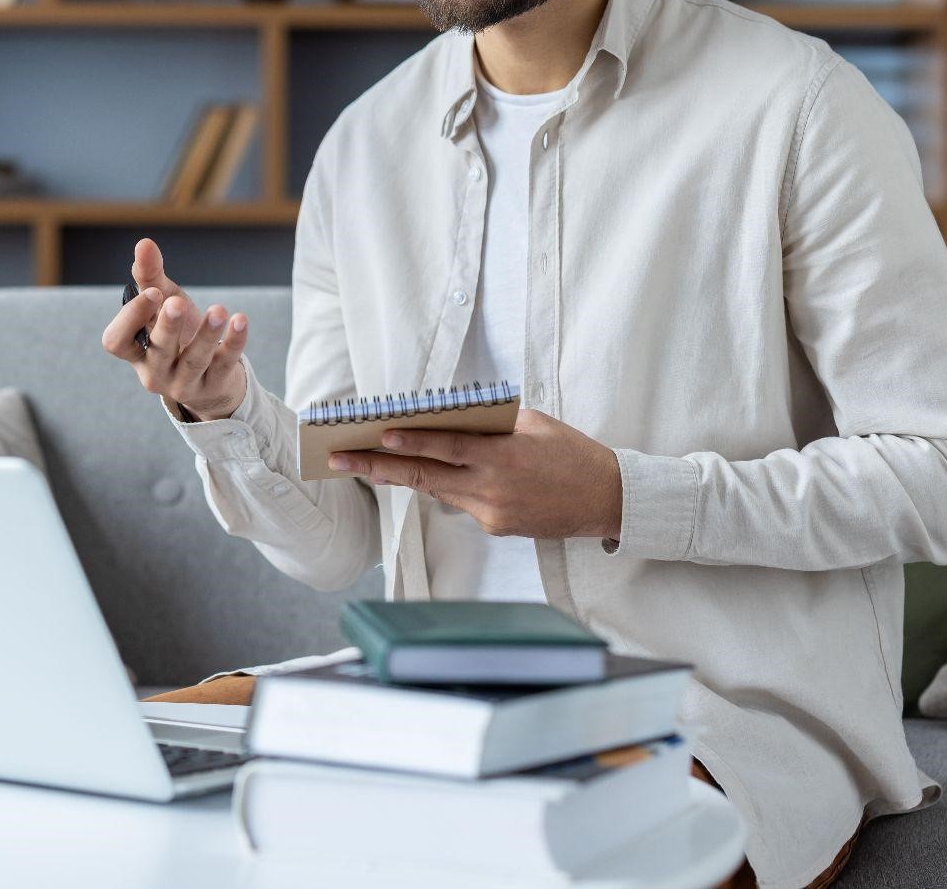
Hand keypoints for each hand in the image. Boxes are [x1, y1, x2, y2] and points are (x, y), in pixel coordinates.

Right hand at [101, 237, 250, 422]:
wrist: (209, 376)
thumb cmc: (177, 332)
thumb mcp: (162, 303)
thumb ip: (150, 276)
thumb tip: (144, 243)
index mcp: (135, 351)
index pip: (116, 341)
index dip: (131, 318)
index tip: (154, 293)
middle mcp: (154, 371)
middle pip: (157, 352)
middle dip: (168, 327)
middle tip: (177, 302)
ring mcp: (184, 383)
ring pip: (194, 361)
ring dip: (207, 334)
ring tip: (219, 310)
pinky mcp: (214, 385)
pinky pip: (224, 364)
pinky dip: (234, 342)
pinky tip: (240, 320)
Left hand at [329, 407, 623, 541]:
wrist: (606, 499)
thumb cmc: (571, 452)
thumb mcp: (534, 424)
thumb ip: (490, 424)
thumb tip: (448, 419)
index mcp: (503, 455)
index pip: (446, 447)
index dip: (410, 442)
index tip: (377, 435)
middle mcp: (492, 488)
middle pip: (424, 477)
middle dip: (378, 468)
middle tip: (340, 459)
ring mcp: (491, 513)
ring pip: (437, 491)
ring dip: (401, 478)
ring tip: (364, 464)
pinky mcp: (496, 528)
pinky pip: (461, 504)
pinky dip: (446, 487)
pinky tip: (427, 475)